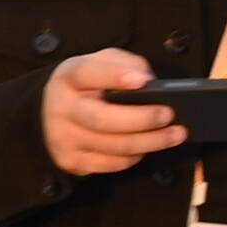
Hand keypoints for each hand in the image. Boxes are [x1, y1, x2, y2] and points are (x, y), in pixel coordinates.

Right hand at [42, 46, 184, 178]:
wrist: (51, 112)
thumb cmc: (87, 85)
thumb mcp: (102, 63)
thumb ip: (125, 63)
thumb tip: (148, 82)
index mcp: (68, 78)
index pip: (87, 74)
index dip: (114, 77)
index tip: (142, 81)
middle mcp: (61, 109)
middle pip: (102, 119)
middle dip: (141, 119)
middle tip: (168, 115)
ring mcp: (63, 138)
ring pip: (113, 146)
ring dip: (150, 142)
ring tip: (175, 134)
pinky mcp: (71, 161)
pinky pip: (112, 164)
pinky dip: (135, 156)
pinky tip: (148, 146)